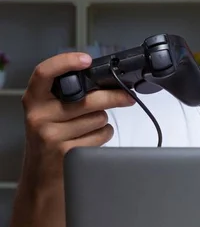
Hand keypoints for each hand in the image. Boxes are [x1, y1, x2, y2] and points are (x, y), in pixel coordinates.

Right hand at [10, 52, 134, 226]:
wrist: (41, 176)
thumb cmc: (51, 137)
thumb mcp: (50, 112)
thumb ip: (69, 95)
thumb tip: (107, 81)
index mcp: (35, 99)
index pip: (44, 73)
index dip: (66, 62)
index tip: (86, 59)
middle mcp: (39, 115)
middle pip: (89, 99)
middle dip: (114, 97)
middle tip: (127, 96)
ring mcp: (51, 135)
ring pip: (99, 118)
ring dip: (102, 121)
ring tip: (89, 126)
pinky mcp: (66, 152)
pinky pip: (101, 135)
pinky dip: (103, 135)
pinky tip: (91, 139)